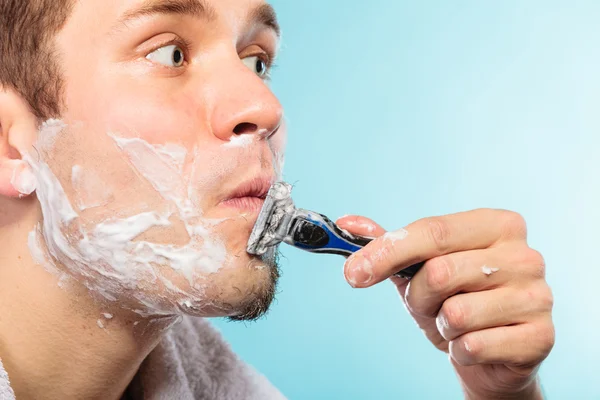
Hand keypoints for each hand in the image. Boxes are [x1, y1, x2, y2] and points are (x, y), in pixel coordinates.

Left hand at [337, 210, 553, 399]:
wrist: (490, 354)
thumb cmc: (455, 300)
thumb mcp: (419, 268)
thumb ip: (387, 243)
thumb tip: (348, 224)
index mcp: (497, 225)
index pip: (432, 230)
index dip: (386, 252)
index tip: (353, 273)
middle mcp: (524, 255)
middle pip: (439, 272)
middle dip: (418, 296)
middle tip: (427, 305)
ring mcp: (538, 296)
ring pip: (456, 313)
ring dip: (442, 324)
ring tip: (457, 323)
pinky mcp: (540, 337)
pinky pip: (473, 345)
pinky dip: (459, 350)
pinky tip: (475, 344)